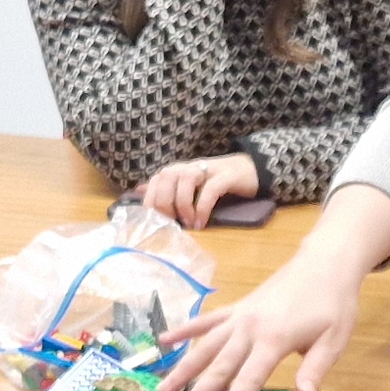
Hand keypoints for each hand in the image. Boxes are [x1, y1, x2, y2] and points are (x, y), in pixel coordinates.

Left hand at [139, 153, 263, 229]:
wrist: (250, 170)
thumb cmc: (215, 182)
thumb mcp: (187, 186)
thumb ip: (165, 188)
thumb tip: (139, 191)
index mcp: (177, 170)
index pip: (155, 182)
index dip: (151, 202)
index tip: (156, 222)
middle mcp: (188, 167)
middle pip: (166, 178)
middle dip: (165, 203)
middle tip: (172, 223)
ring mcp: (207, 169)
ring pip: (185, 180)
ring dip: (183, 204)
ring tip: (189, 223)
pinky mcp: (225, 176)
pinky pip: (210, 189)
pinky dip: (202, 207)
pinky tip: (201, 222)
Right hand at [163, 192, 389, 390]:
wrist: (325, 262)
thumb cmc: (333, 303)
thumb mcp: (334, 338)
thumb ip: (316, 367)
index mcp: (274, 339)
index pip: (250, 377)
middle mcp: (250, 328)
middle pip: (219, 366)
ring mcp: (240, 316)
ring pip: (205, 345)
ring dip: (182, 368)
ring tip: (161, 389)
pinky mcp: (238, 308)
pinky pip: (207, 320)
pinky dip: (185, 330)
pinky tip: (164, 340)